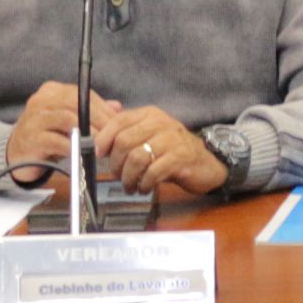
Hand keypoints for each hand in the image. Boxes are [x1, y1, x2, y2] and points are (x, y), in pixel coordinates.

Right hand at [5, 80, 120, 180]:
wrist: (19, 156)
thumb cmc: (49, 136)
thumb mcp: (71, 121)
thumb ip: (93, 112)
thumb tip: (117, 107)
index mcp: (52, 91)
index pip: (83, 94)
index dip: (103, 108)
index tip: (117, 123)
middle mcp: (41, 100)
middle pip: (76, 103)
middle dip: (98, 119)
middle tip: (112, 135)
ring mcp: (33, 118)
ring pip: (67, 119)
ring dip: (87, 132)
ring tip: (100, 144)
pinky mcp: (30, 139)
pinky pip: (56, 140)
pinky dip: (72, 146)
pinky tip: (82, 153)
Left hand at [93, 105, 228, 196]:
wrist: (207, 165)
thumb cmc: (174, 152)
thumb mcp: (150, 137)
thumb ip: (126, 132)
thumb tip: (95, 132)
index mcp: (150, 115)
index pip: (119, 120)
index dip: (104, 138)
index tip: (99, 154)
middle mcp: (161, 123)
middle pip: (124, 141)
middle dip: (116, 163)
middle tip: (118, 176)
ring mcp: (172, 140)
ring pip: (136, 157)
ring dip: (128, 177)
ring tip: (131, 186)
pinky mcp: (181, 158)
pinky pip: (153, 171)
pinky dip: (144, 183)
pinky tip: (145, 188)